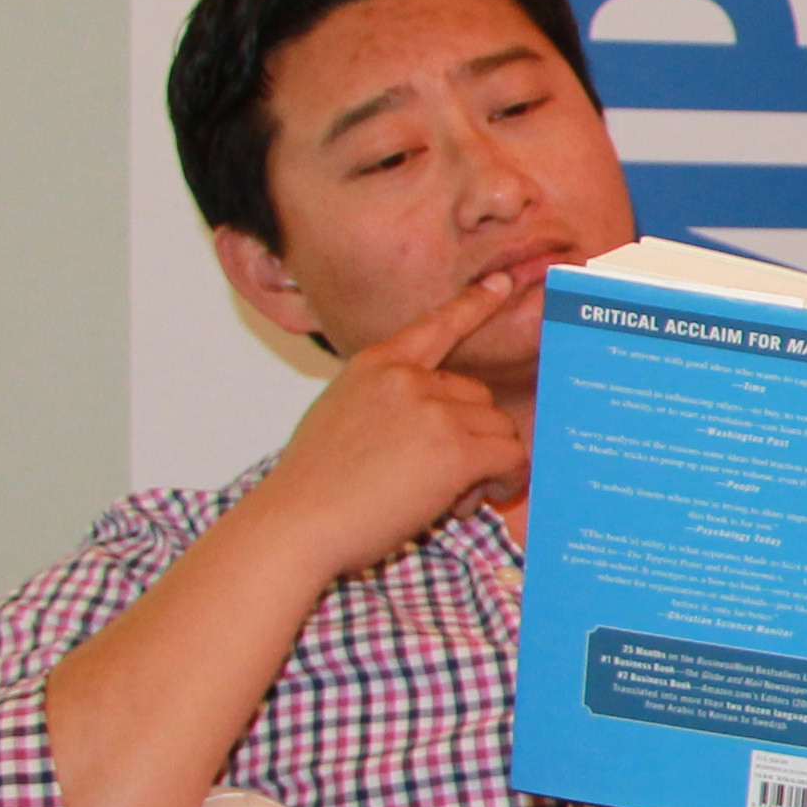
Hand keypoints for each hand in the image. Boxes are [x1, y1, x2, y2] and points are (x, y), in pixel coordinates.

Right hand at [255, 265, 536, 577]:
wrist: (296, 523)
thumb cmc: (312, 486)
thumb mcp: (339, 414)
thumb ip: (385, 403)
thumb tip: (429, 423)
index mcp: (375, 365)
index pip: (434, 326)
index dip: (473, 305)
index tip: (502, 284)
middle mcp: (407, 379)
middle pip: (478, 396)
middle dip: (470, 437)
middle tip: (440, 479)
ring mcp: (433, 410)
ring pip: (499, 430)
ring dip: (483, 466)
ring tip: (441, 497)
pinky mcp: (456, 449)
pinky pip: (510, 457)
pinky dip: (502, 481)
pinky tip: (466, 502)